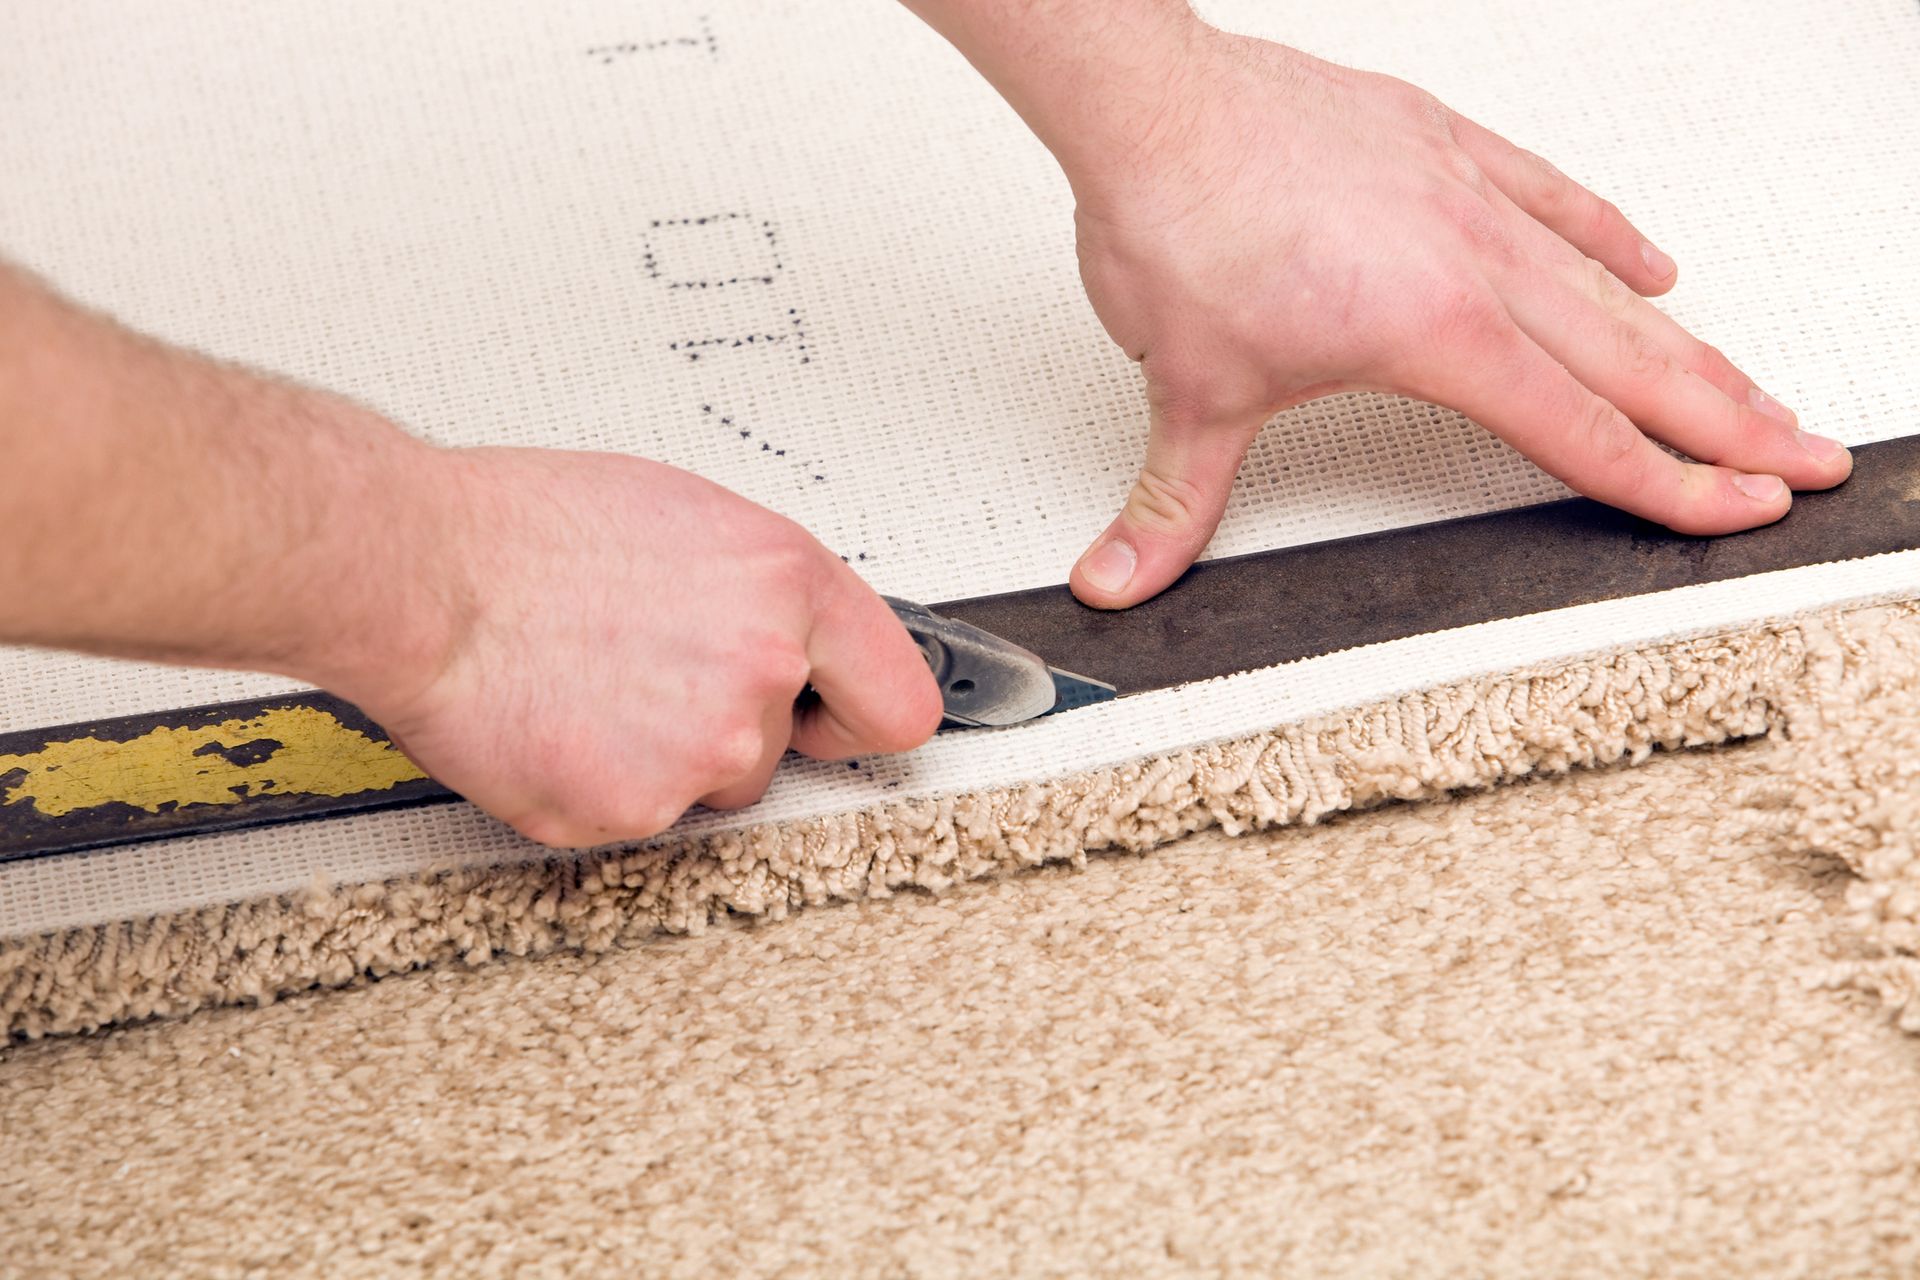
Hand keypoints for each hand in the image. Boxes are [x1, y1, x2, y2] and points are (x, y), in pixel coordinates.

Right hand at [335, 447, 942, 847]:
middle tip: (642, 670)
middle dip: (722, 724)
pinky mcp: (630, 809)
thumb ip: (760, 593)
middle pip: (777, 748)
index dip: (860, 715)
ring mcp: (700, 751)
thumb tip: (789, 638)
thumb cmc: (523, 529)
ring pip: (704, 784)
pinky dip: (594, 783)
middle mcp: (760, 672)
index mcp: (788, 586)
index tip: (836, 720)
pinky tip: (554, 719)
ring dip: (656, 754)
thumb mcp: (685, 517)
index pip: (900, 701)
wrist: (416, 575)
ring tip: (583, 681)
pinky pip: (633, 815)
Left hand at [1063, 33, 1851, 607]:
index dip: (1667, 485)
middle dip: (1730, 423)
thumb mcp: (1184, 393)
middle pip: (1632, 364)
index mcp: (1433, 333)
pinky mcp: (1444, 145)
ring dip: (1691, 345)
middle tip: (1804, 460)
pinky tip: (1653, 267)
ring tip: (1752, 389)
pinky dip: (1609, 237)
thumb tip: (1121, 579)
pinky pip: (1555, 195)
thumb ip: (1172, 504)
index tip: (1736, 511)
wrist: (1153, 108)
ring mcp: (1465, 198)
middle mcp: (1471, 262)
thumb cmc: (1178, 226)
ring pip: (1610, 287)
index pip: (1577, 434)